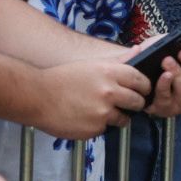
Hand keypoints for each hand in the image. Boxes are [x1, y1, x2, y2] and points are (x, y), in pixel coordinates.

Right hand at [31, 59, 149, 139]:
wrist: (37, 96)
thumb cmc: (63, 78)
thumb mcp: (92, 65)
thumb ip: (118, 62)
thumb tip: (140, 51)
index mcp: (110, 73)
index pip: (141, 81)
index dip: (143, 87)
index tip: (141, 90)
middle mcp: (109, 92)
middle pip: (138, 102)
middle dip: (134, 104)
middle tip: (124, 104)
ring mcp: (102, 112)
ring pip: (123, 119)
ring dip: (116, 117)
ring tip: (99, 110)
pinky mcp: (94, 129)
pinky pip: (105, 129)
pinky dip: (98, 126)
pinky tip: (84, 117)